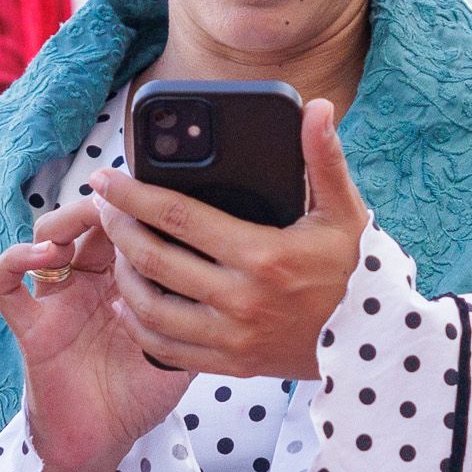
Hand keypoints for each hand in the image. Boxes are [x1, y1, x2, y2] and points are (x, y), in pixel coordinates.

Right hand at [0, 199, 192, 471]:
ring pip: (45, 235)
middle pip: (85, 219)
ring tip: (90, 219)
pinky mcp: (31, 326)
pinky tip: (45, 255)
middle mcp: (88, 282)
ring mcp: (56, 300)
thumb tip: (237, 274)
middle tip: (123, 199)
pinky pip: (5, 284)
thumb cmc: (140, 393)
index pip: (125, 224)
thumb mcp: (185, 346)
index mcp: (124, 280)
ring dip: (64, 218)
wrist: (104, 442)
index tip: (159, 193)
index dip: (138, 204)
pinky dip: (15, 259)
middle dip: (105, 202)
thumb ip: (198, 310)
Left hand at [83, 102, 367, 382]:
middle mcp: (242, 299)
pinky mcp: (230, 364)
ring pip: (151, 307)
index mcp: (263, 255)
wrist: (370, 341)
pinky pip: (167, 348)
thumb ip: (324, 158)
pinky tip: (127, 302)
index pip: (179, 217)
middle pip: (155, 259)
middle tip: (101, 205)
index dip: (134, 194)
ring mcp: (233, 336)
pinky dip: (138, 325)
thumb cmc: (352, 269)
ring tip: (114, 249)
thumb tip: (318, 108)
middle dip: (117, 227)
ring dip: (122, 275)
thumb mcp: (344, 211)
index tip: (106, 177)